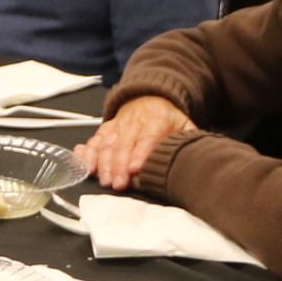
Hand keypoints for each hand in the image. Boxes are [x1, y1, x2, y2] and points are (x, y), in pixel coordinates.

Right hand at [73, 95, 195, 190]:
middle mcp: (133, 122)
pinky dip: (87, 153)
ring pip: (107, 145)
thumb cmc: (167, 117)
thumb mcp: (185, 123)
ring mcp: (117, 126)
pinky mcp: (106, 130)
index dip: (140, 154)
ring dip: (103, 164)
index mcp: (155, 120)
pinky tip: (84, 165)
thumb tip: (196, 156)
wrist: (149, 96)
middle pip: (124, 145)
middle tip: (119, 184)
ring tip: (104, 180)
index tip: (135, 169)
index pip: (147, 138)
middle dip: (119, 166)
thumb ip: (189, 139)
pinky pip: (94, 141)